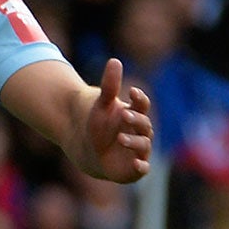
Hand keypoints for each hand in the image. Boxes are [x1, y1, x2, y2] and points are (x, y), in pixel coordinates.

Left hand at [82, 58, 153, 182]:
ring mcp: (137, 150)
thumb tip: (114, 60)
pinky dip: (141, 167)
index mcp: (134, 115)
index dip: (139, 99)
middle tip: (124, 115)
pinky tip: (136, 164)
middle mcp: (139, 132)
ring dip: (135, 142)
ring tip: (120, 138)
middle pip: (144, 125)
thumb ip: (109, 85)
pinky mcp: (132, 168)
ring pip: (143, 145)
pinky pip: (142, 168)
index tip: (132, 92)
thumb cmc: (96, 124)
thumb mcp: (100, 104)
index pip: (142, 105)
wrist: (85, 148)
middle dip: (136, 120)